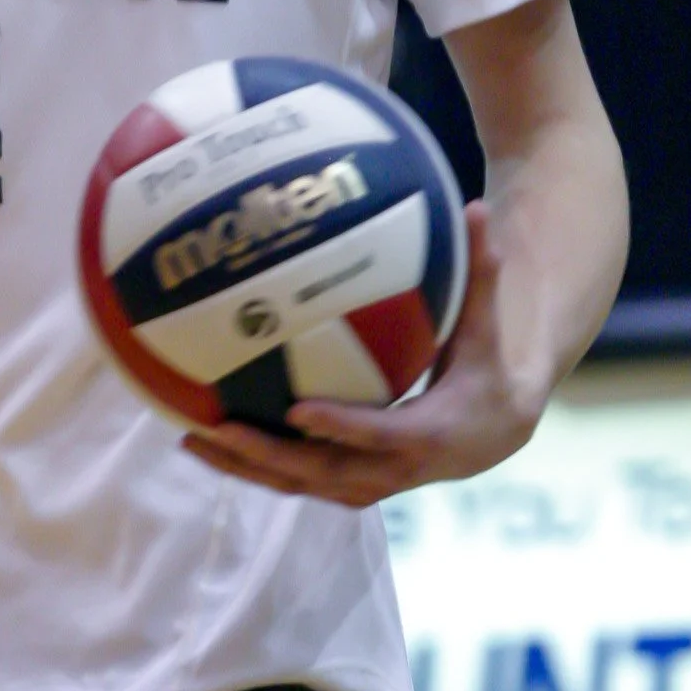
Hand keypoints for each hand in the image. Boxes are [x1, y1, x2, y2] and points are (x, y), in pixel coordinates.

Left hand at [181, 204, 541, 508]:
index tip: (297, 410)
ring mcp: (372, 481)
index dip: (342, 426)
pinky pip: (299, 479)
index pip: (383, 434)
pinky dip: (255, 468)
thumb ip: (480, 271)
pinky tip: (209, 441)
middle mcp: (398, 468)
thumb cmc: (486, 366)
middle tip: (222, 427)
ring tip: (194, 437)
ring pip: (305, 484)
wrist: (496, 431)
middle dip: (273, 456)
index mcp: (434, 432)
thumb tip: (476, 206)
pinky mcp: (352, 481)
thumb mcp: (485, 324)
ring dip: (249, 468)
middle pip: (329, 472)